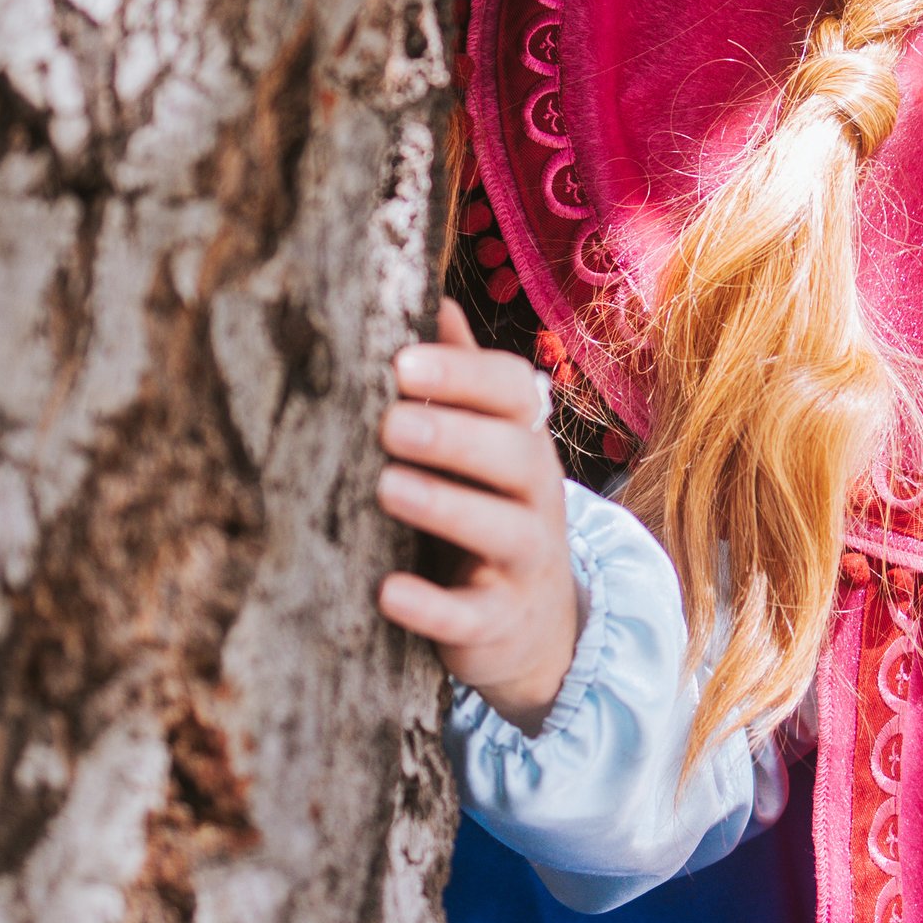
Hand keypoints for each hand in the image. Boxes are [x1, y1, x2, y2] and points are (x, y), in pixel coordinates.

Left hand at [377, 298, 578, 732]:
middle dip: (453, 435)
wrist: (531, 625)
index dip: (462, 375)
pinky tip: (387, 592)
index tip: (400, 364)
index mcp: (523, 438)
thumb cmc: (486, 508)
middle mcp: (536, 494)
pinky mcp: (498, 622)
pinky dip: (432, 607)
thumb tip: (432, 298)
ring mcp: (525, 559)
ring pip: (500, 530)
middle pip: (513, 454)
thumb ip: (458, 380)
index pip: (512, 390)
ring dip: (444, 506)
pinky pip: (472, 614)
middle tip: (389, 424)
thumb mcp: (481, 443)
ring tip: (387, 487)